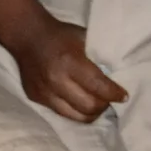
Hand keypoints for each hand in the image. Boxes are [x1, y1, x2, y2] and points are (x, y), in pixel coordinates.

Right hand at [0, 11, 126, 123]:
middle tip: (109, 99)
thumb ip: (100, 58)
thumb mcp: (84, 38)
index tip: (123, 96)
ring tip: (95, 103)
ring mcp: (44, 92)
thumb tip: (117, 76)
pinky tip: (78, 101)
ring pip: (76, 116)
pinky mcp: (36, 98)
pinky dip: (74, 110)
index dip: (115, 94)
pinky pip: (61, 113)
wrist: (26, 35)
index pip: (99, 87)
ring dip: (90, 112)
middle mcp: (56, 80)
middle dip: (104, 105)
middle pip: (89, 106)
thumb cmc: (61, 35)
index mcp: (70, 62)